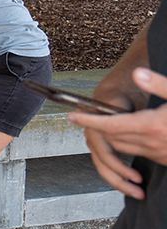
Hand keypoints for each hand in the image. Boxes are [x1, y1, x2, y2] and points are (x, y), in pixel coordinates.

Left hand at [70, 68, 166, 198]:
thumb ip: (159, 84)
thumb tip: (138, 73)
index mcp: (152, 126)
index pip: (110, 124)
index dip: (88, 120)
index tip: (71, 115)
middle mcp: (153, 143)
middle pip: (113, 137)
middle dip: (96, 127)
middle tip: (81, 116)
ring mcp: (161, 155)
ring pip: (125, 148)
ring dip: (111, 138)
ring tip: (101, 125)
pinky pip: (140, 153)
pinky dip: (128, 144)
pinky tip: (130, 134)